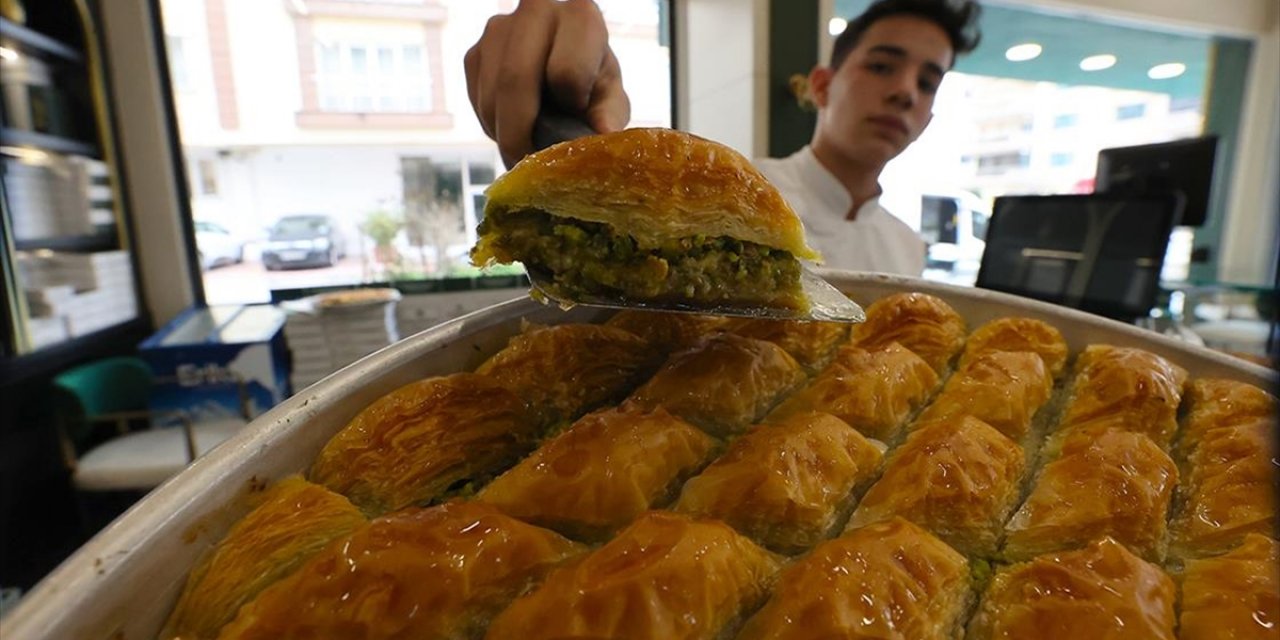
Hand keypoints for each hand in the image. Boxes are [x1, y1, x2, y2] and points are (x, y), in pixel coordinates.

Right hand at [465, 0, 629, 167]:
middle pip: (515, 78)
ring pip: (491, 94)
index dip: (570, 106)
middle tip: (529, 162)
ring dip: (504, 132)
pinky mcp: (475, 52)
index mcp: (581, 15)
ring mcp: (498, 29)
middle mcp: (535, 9)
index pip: (566, 70)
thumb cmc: (592, 85)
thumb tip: (602, 134)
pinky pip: (476, 100)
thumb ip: (609, 114)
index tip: (576, 119)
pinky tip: (512, 128)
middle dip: (519, 132)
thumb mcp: (611, 99)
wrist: (564, 73)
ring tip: (524, 150)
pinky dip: (492, 125)